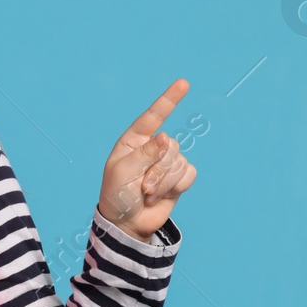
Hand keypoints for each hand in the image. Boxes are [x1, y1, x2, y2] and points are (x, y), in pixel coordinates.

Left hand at [98, 78, 197, 241]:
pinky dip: (175, 187)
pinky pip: (189, 174)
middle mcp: (153, 147)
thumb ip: (144, 154)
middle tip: (142, 188)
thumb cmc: (118, 194)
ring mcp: (167, 162)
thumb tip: (165, 137)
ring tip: (148, 194)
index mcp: (134, 140)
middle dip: (158, 172)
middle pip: (171, 146)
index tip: (184, 83)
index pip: (153, 116)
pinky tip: (161, 196)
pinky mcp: (179, 177)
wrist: (127, 223)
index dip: (169, 100)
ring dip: (163, 183)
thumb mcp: (123, 172)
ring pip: (179, 162)